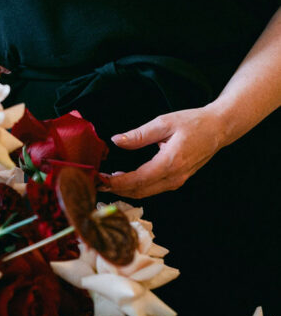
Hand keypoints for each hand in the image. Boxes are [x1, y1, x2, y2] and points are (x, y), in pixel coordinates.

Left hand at [99, 105, 224, 198]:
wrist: (218, 129)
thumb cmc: (192, 122)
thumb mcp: (163, 123)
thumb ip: (139, 135)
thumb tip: (116, 141)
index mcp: (170, 162)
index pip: (138, 180)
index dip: (117, 183)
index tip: (99, 179)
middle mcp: (175, 177)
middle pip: (140, 191)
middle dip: (117, 190)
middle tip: (96, 183)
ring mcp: (178, 181)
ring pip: (147, 192)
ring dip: (126, 190)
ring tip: (106, 181)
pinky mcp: (179, 180)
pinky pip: (154, 188)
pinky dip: (138, 187)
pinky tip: (125, 180)